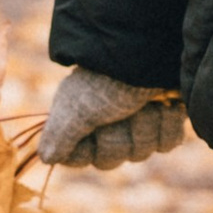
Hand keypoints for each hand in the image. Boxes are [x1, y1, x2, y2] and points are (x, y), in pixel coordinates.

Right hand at [37, 66, 186, 169]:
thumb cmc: (107, 81)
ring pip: (141, 152)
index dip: (88, 150)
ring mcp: (137, 120)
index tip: (92, 130)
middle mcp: (107, 121)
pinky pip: (167, 142)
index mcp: (81, 117)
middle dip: (120, 137)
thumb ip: (59, 135)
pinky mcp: (165, 118)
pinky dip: (166, 124)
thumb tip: (45, 158)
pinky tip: (165, 106)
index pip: (81, 158)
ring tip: (146, 104)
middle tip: (122, 113)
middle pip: (112, 159)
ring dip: (144, 127)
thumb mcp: (76, 108)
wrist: (152, 54)